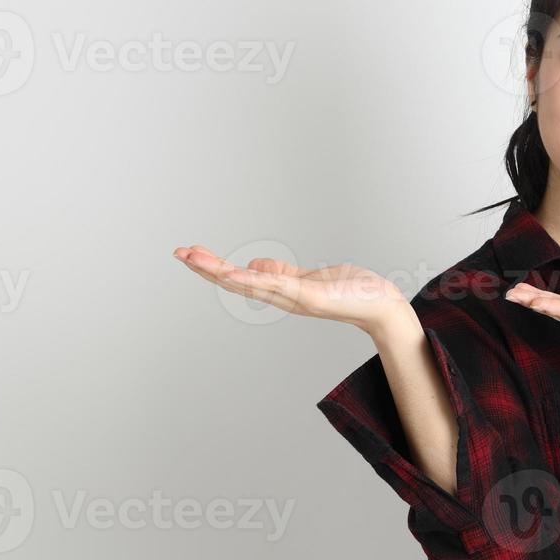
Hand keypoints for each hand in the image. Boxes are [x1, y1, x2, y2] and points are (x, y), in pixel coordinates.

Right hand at [173, 245, 409, 334]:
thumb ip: (281, 273)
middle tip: (178, 253)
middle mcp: (282, 298)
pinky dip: (255, 279)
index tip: (189, 253)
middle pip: (236, 282)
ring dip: (220, 271)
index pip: (239, 278)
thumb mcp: (309, 279)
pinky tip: (235, 271)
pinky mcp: (311, 295)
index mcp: (280, 291)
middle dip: (206, 268)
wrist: (381, 306)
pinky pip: (278, 286)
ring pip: (250, 283)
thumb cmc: (350, 292)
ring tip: (195, 258)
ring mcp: (295, 298)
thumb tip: (254, 263)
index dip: (213, 268)